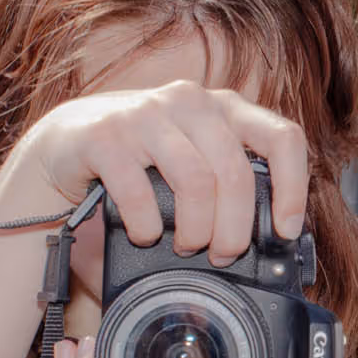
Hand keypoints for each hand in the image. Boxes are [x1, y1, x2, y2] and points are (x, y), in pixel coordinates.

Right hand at [11, 83, 308, 265]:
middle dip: (235, 229)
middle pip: (236, 173)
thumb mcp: (192, 165)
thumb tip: (272, 246)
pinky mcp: (105, 134)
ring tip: (185, 247)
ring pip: (195, 182)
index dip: (293, 189)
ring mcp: (147, 113)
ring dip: (195, 230)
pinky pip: (139, 193)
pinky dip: (147, 227)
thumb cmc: (140, 162)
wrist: (64, 144)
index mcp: (224, 108)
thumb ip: (228, 190)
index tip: (285, 231)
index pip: (282, 138)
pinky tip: (144, 235)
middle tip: (222, 255)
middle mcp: (190, 102)